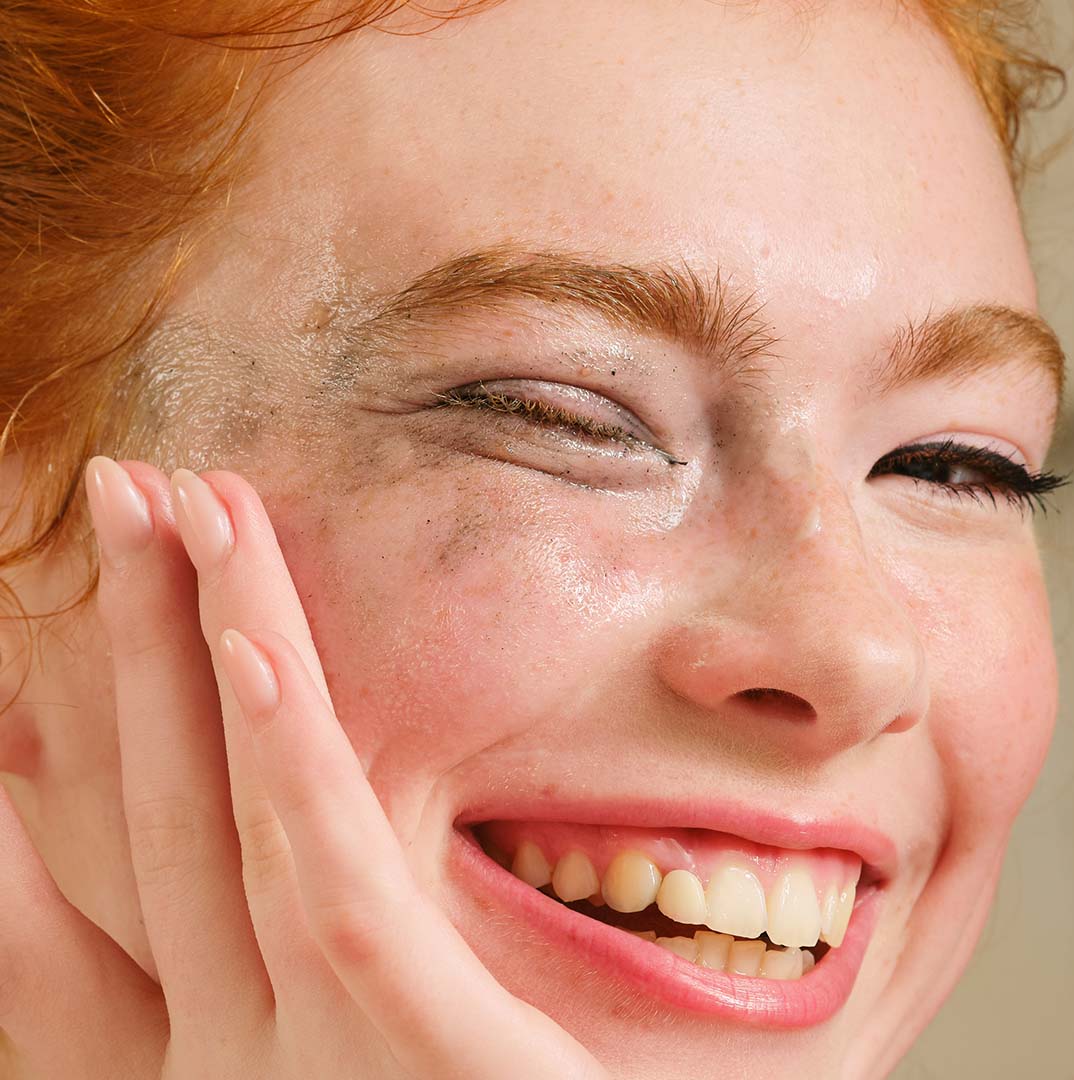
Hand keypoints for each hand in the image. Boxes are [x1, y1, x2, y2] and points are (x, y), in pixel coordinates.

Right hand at [0, 458, 605, 1079]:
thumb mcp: (373, 1073)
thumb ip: (327, 988)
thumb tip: (295, 885)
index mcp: (210, 1071)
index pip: (82, 903)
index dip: (39, 770)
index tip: (24, 659)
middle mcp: (214, 1062)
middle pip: (146, 807)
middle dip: (122, 643)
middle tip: (113, 502)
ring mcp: (288, 1062)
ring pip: (220, 809)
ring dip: (189, 643)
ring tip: (167, 500)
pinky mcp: (407, 1053)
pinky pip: (324, 876)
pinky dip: (281, 759)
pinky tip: (255, 645)